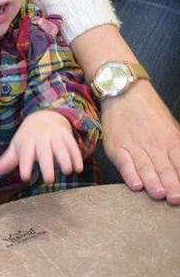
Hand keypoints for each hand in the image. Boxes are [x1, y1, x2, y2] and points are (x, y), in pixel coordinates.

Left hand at [0, 110, 83, 183]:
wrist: (43, 116)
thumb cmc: (28, 138)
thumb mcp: (16, 147)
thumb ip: (7, 160)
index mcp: (27, 142)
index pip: (25, 154)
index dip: (24, 165)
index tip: (24, 177)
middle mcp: (41, 139)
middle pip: (44, 152)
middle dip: (47, 165)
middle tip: (49, 180)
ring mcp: (55, 137)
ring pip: (61, 148)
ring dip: (65, 159)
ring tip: (67, 172)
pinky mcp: (66, 136)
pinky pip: (72, 145)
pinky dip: (77, 156)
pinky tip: (78, 168)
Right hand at [100, 81, 179, 204]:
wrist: (124, 93)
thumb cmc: (149, 111)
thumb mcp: (171, 127)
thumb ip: (177, 148)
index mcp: (172, 140)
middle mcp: (155, 145)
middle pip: (166, 169)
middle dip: (172, 186)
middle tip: (175, 198)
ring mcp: (135, 146)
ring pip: (146, 168)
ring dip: (153, 183)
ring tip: (159, 194)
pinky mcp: (117, 147)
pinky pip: (125, 163)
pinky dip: (130, 174)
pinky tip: (135, 184)